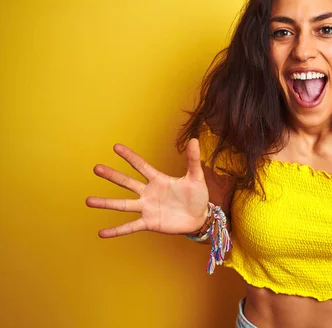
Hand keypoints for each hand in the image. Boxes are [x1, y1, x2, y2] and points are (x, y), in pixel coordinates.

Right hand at [86, 138, 208, 237]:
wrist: (200, 218)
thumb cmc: (197, 196)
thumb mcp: (196, 177)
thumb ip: (192, 160)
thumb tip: (193, 139)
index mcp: (158, 180)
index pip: (141, 166)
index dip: (130, 156)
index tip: (116, 147)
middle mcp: (149, 193)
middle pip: (127, 183)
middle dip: (112, 175)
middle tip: (96, 168)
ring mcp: (147, 208)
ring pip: (123, 205)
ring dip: (106, 203)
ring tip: (88, 201)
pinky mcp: (149, 223)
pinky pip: (130, 226)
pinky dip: (117, 230)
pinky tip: (102, 233)